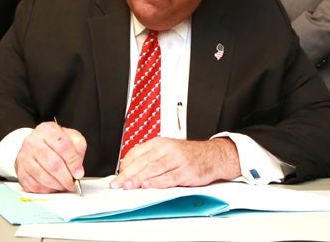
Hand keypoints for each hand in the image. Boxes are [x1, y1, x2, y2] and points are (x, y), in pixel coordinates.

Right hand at [15, 121, 86, 192]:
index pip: (63, 146)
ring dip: (57, 185)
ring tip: (64, 186)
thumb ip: (78, 149)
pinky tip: (52, 186)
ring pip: (43, 177)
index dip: (73, 162)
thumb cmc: (54, 143)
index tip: (78, 173)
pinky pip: (34, 185)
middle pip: (53, 164)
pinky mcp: (20, 171)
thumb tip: (78, 170)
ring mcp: (24, 156)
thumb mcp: (70, 138)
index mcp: (48, 130)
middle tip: (72, 184)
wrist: (35, 145)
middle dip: (66, 178)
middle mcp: (33, 142)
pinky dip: (46, 190)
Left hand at [112, 137, 238, 189]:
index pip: (136, 153)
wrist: (212, 155)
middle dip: (127, 174)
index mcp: (159, 143)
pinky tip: (147, 186)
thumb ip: (151, 158)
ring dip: (138, 179)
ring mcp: (177, 160)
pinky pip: (168, 178)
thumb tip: (130, 171)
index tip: (117, 176)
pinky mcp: (185, 172)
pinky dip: (156, 182)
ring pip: (153, 169)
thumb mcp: (167, 150)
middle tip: (117, 184)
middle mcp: (167, 149)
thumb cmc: (188, 155)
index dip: (124, 166)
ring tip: (127, 186)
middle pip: (142, 162)